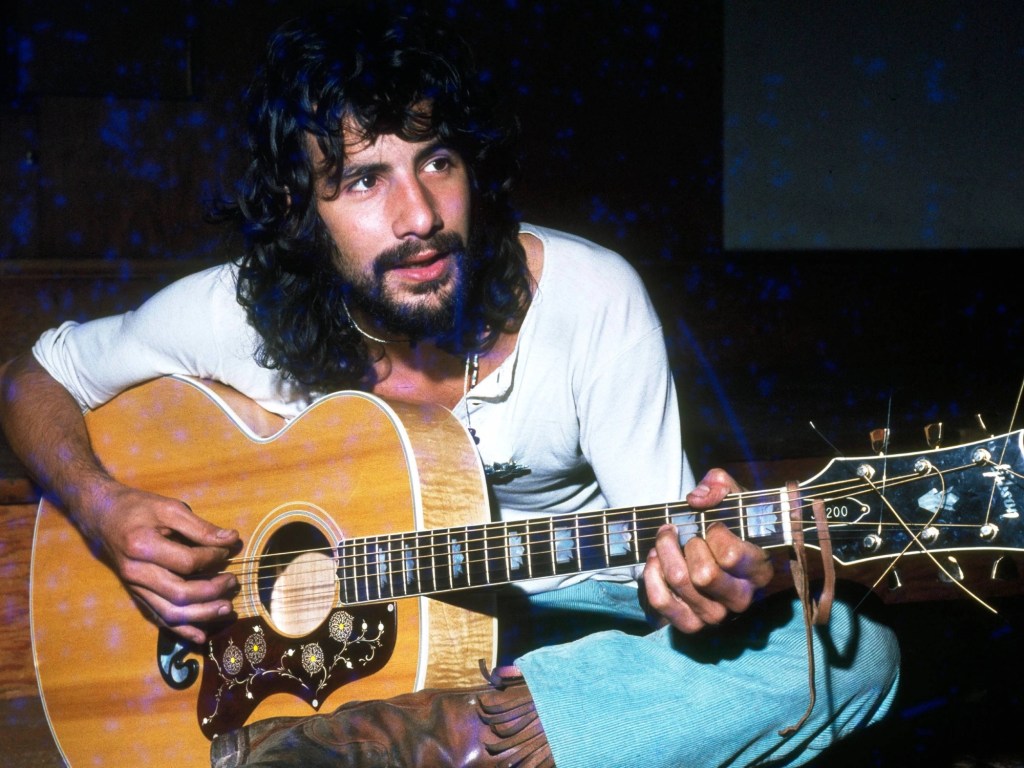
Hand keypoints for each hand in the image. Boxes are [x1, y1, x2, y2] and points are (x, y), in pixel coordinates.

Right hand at [78, 480, 239, 643]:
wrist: (102, 517)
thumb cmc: (137, 508)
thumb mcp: (169, 508)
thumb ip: (200, 527)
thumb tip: (231, 540)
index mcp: (142, 547)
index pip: (187, 562)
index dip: (213, 557)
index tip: (227, 549)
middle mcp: (136, 573)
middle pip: (180, 594)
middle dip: (212, 592)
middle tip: (233, 581)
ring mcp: (135, 588)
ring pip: (170, 613)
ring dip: (202, 615)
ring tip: (227, 609)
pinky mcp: (137, 596)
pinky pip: (159, 618)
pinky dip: (181, 630)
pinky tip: (202, 636)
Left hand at [643, 468, 772, 632]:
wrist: (716, 553)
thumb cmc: (727, 524)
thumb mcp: (730, 497)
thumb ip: (719, 486)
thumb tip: (696, 500)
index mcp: (759, 570)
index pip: (731, 556)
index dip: (713, 533)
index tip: (710, 525)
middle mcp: (741, 599)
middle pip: (703, 574)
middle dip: (685, 544)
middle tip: (682, 533)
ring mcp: (715, 615)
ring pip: (680, 583)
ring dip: (664, 553)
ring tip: (665, 541)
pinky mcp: (690, 624)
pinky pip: (661, 601)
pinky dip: (651, 576)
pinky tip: (655, 560)